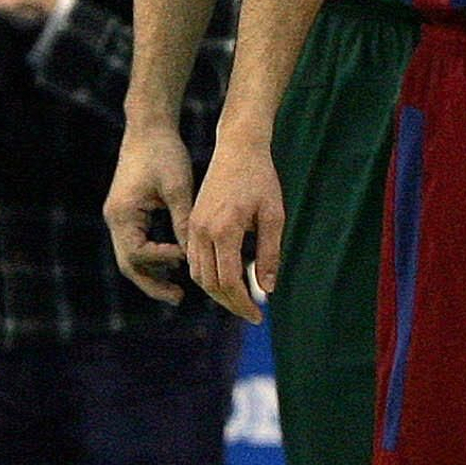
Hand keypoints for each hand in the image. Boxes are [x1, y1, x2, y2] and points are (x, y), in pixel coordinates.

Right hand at [105, 123, 193, 303]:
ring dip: (153, 274)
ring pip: (132, 258)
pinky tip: (177, 262)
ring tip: (179, 290)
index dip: (163, 260)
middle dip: (153, 283)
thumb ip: (183, 222)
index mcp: (123, 215)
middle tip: (179, 298)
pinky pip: (137, 244)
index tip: (188, 257)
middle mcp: (115, 220)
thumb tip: (194, 254)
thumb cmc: (164, 153)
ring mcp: (119, 218)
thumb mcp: (178, 188)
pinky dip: (154, 257)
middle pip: (129, 265)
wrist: (148, 128)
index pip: (138, 253)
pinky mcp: (128, 214)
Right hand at [186, 127, 283, 322]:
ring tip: (241, 302)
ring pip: (198, 274)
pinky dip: (208, 276)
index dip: (243, 303)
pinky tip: (228, 281)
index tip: (259, 316)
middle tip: (252, 315)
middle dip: (231, 303)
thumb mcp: (274, 215)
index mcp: (223, 229)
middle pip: (210, 283)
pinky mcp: (191, 223)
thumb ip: (270, 254)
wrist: (237, 147)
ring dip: (218, 293)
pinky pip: (194, 259)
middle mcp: (201, 231)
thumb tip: (267, 290)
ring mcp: (192, 227)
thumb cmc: (261, 178)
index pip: (228, 280)